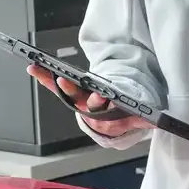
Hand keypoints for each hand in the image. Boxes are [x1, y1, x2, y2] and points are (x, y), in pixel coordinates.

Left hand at [27, 64, 149, 136]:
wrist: (121, 118)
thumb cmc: (130, 112)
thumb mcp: (141, 117)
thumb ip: (145, 118)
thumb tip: (155, 120)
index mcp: (109, 117)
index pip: (103, 113)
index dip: (100, 104)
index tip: (99, 96)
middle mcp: (92, 112)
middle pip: (80, 103)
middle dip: (70, 91)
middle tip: (63, 81)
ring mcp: (81, 104)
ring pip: (66, 95)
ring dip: (51, 82)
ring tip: (38, 68)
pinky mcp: (73, 96)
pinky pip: (57, 89)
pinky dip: (44, 79)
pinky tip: (33, 68)